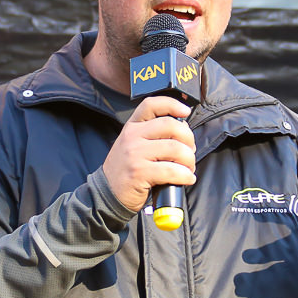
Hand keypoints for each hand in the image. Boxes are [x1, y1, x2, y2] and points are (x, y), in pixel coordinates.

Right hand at [103, 96, 195, 211]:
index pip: (152, 105)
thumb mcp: (133, 144)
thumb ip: (152, 135)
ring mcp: (135, 154)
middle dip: (188, 139)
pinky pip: (171, 171)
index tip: (186, 111)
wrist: (107, 193)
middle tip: (190, 152)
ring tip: (188, 169)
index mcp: (132, 126)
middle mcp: (132, 136)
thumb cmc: (126, 169)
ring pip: (175, 149)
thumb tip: (182, 131)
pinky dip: (185, 176)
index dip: (172, 104)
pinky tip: (186, 179)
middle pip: (170, 126)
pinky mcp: (139, 172)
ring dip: (189, 160)